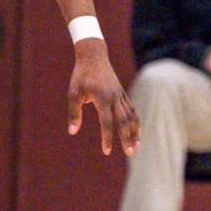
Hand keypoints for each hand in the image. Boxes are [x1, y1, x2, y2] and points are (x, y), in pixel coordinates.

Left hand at [69, 41, 138, 155]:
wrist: (93, 56)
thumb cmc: (81, 75)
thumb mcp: (74, 93)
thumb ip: (74, 113)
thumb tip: (72, 132)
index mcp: (102, 98)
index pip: (107, 123)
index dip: (107, 138)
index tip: (106, 151)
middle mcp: (115, 97)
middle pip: (124, 121)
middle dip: (127, 138)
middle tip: (130, 153)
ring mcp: (120, 95)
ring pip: (131, 116)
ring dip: (134, 132)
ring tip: (137, 147)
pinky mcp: (122, 93)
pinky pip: (131, 109)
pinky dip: (136, 121)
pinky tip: (138, 132)